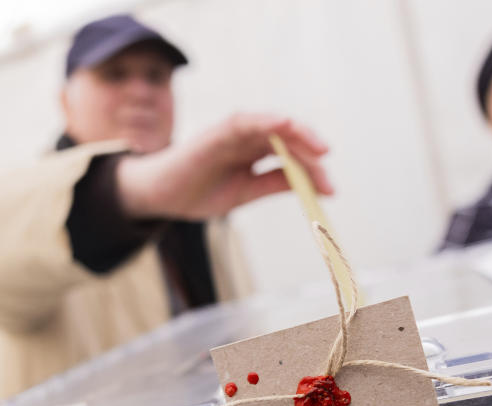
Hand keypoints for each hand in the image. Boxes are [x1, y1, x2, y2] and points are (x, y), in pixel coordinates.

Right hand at [116, 114, 332, 219]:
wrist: (160, 197)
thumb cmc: (199, 192)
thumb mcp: (246, 192)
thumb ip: (275, 184)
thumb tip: (314, 187)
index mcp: (255, 152)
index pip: (292, 154)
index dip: (313, 168)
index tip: (331, 189)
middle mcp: (248, 138)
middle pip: (288, 139)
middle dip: (311, 154)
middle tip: (328, 176)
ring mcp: (233, 134)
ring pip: (272, 126)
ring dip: (298, 133)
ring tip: (320, 149)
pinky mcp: (216, 133)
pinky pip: (244, 121)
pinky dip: (265, 121)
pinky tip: (283, 125)